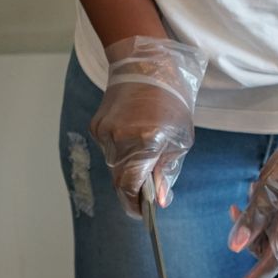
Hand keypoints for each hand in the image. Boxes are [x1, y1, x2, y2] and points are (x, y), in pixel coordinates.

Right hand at [90, 36, 208, 216]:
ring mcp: (105, 132)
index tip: (142, 214)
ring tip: (145, 149)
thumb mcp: (180, 138)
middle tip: (148, 190)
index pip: (131, 187)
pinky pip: (108, 149)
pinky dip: (121, 149)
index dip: (135, 205)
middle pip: (120, 179)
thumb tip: (159, 200)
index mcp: (146, 142)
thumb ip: (167, 171)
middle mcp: (120, 139)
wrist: (147, 64)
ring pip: (114, 164)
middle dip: (133, 188)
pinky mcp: (96, 125)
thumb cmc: (172, 100)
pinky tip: (133, 134)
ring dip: (128, 166)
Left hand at [227, 93, 277, 277]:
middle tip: (236, 206)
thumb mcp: (267, 190)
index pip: (270, 263)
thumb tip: (235, 247)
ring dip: (259, 218)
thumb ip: (251, 221)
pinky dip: (271, 213)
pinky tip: (267, 191)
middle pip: (269, 247)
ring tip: (255, 189)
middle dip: (250, 231)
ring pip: (274, 233)